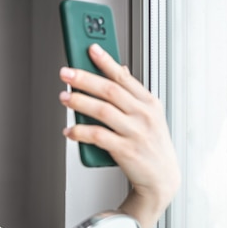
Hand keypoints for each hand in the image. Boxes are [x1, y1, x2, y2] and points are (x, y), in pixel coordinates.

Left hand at [58, 44, 180, 227]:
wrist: (162, 179)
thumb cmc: (150, 144)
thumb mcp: (149, 115)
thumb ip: (132, 93)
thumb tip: (118, 69)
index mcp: (148, 103)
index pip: (123, 77)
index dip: (106, 62)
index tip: (91, 48)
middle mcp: (143, 115)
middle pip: (109, 91)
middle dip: (85, 79)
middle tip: (66, 73)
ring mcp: (135, 132)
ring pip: (102, 111)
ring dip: (79, 102)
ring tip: (64, 97)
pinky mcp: (125, 150)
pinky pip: (97, 136)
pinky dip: (80, 132)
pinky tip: (69, 130)